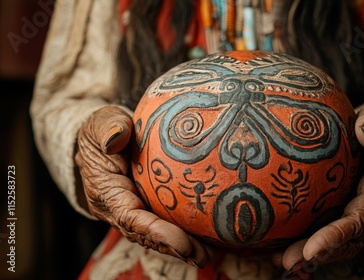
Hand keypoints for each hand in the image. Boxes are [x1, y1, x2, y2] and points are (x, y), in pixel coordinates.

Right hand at [75, 106, 208, 267]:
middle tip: (203, 256)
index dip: (156, 232)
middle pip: (148, 235)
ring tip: (211, 255)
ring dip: (184, 248)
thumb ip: (108, 129)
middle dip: (175, 248)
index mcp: (106, 192)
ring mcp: (132, 211)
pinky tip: (210, 241)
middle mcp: (118, 209)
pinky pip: (164, 224)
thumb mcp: (101, 123)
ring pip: (158, 235)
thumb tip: (117, 138)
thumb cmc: (103, 129)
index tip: (181, 242)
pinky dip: (185, 235)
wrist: (102, 137)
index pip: (130, 218)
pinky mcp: (145, 208)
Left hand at [276, 99, 363, 275]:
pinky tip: (279, 243)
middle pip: (347, 239)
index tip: (313, 247)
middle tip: (287, 261)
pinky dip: (307, 239)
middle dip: (318, 252)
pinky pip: (329, 228)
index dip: (337, 235)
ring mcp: (361, 211)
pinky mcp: (347, 209)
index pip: (361, 218)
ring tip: (278, 259)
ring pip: (337, 240)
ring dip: (309, 252)